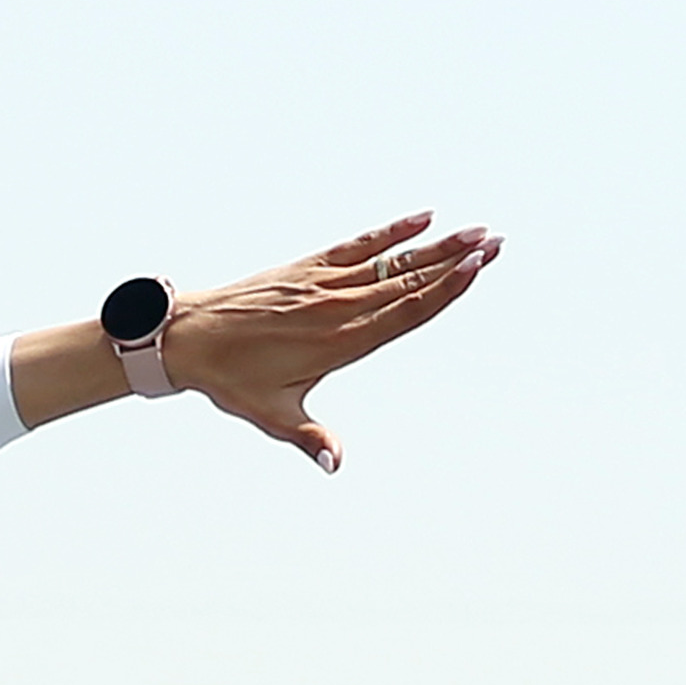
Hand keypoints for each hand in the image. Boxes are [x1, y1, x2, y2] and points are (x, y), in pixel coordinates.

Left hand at [159, 213, 500, 471]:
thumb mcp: (272, 416)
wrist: (189, 337)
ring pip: (391, 260)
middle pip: (408, 281)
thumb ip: (310, 438)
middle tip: (495, 242)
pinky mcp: (308, 267)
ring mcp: (324, 283)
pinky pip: (358, 245)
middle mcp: (338, 307)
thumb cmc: (231, 381)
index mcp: (339, 342)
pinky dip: (391, 232)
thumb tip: (334, 466)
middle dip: (454, 261)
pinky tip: (422, 218)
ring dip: (434, 245)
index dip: (444, 289)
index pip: (405, 312)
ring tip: (474, 230)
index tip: (476, 268)